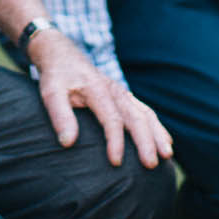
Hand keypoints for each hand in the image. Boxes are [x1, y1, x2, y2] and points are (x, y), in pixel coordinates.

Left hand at [27, 29, 171, 168]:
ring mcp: (122, 93)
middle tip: (151, 164)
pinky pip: (145, 111)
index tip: (116, 162)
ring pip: (146, 113)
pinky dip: (157, 127)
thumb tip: (68, 143)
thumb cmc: (56, 76)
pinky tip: (164, 142)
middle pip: (136, 116)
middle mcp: (114, 90)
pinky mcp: (124, 97)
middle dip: (146, 141)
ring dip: (157, 134)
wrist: (62, 54)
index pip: (111, 118)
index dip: (115, 141)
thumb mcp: (50, 92)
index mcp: (97, 89)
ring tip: (167, 156)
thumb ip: (60, 115)